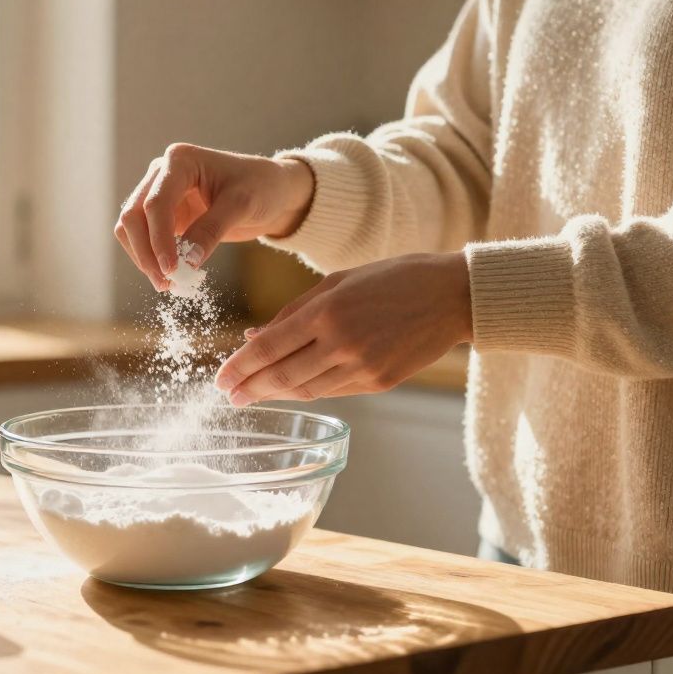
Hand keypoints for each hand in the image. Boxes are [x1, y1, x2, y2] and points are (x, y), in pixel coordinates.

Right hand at [114, 143, 313, 290]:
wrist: (272, 190)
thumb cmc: (261, 187)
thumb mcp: (241, 206)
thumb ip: (212, 230)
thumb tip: (186, 263)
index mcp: (179, 161)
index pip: (156, 203)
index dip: (159, 239)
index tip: (172, 270)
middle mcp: (161, 174)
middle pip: (134, 216)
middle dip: (146, 252)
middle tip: (166, 283)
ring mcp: (159, 194)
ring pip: (132, 229)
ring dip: (144, 258)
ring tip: (168, 284)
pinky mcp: (164, 215)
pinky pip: (145, 239)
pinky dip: (152, 258)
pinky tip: (172, 276)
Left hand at [215, 252, 472, 404]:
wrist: (452, 296)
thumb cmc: (393, 278)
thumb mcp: (337, 282)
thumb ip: (293, 312)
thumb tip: (253, 337)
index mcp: (327, 311)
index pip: (269, 347)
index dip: (239, 367)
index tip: (220, 379)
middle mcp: (342, 343)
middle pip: (282, 375)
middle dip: (250, 388)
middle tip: (228, 395)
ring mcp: (362, 367)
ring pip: (306, 389)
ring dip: (274, 394)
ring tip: (251, 396)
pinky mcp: (379, 383)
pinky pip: (332, 391)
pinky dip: (306, 391)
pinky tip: (289, 389)